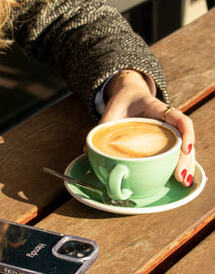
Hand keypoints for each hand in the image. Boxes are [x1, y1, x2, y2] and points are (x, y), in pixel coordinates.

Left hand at [101, 70, 194, 186]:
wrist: (129, 92)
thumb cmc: (123, 100)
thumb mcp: (111, 110)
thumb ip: (102, 127)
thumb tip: (87, 150)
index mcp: (156, 108)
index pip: (178, 118)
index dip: (185, 133)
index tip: (184, 148)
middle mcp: (167, 120)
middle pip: (184, 138)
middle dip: (186, 158)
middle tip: (180, 175)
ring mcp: (168, 129)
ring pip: (183, 146)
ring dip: (185, 163)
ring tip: (183, 181)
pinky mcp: (165, 138)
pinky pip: (175, 150)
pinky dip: (178, 162)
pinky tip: (179, 177)